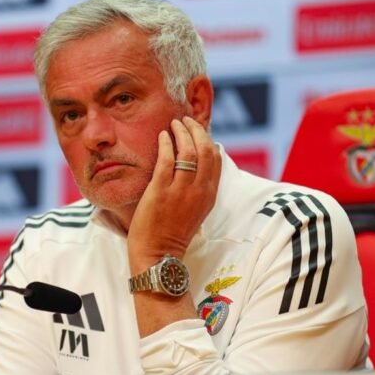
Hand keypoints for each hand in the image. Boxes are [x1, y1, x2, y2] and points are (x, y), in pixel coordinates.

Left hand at [127, 116, 220, 274]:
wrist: (158, 254)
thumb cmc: (173, 233)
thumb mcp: (195, 210)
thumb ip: (198, 189)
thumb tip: (196, 167)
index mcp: (209, 195)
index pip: (216, 159)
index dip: (208, 140)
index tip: (197, 130)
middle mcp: (199, 191)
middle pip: (205, 150)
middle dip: (196, 130)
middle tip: (185, 121)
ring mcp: (180, 191)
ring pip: (188, 151)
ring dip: (181, 132)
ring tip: (173, 124)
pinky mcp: (160, 191)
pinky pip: (167, 159)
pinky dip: (166, 143)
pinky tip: (162, 136)